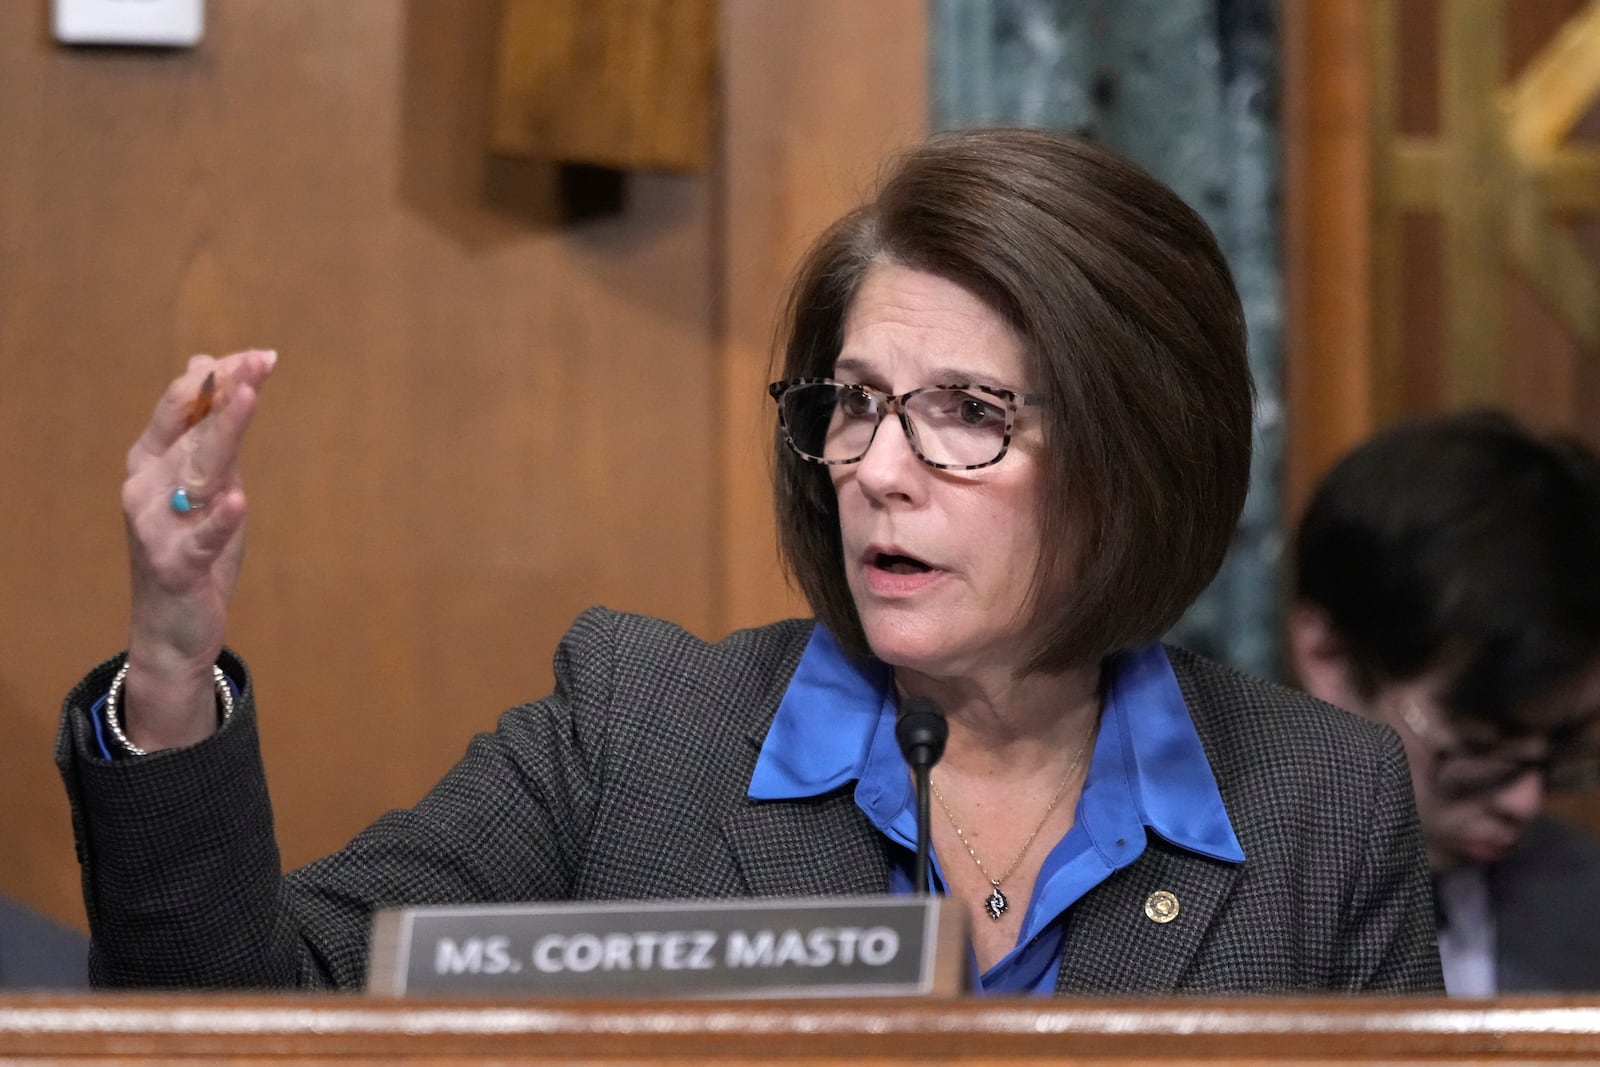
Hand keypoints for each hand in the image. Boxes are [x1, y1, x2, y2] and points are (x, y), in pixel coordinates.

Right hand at [119, 349, 276, 750]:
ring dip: (223, 433)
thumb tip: (208, 364)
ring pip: (198, 472)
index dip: (219, 377)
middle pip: (192, 431)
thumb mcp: (205, 484)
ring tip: (247, 400)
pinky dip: (220, 520)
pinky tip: (237, 501)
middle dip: (225, 393)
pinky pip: (201, 539)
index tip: (261, 356)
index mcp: (153, 461)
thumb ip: (208, 431)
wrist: (172, 629)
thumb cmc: (192, 548)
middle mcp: (147, 486)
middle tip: (259, 361)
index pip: (183, 406)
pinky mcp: (177, 566)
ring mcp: (157, 526)